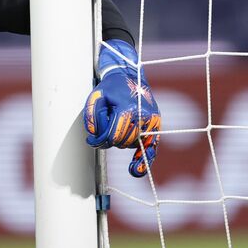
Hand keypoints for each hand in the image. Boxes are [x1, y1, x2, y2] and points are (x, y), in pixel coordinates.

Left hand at [83, 39, 160, 176]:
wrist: (129, 75)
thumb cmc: (110, 87)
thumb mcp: (95, 97)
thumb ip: (91, 117)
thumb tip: (94, 137)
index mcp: (128, 109)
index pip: (112, 137)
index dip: (99, 140)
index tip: (91, 139)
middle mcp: (143, 117)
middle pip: (121, 142)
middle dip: (109, 139)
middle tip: (102, 128)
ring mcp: (152, 122)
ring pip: (131, 144)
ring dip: (121, 140)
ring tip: (116, 122)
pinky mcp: (156, 125)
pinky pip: (151, 148)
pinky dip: (144, 160)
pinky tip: (134, 171)